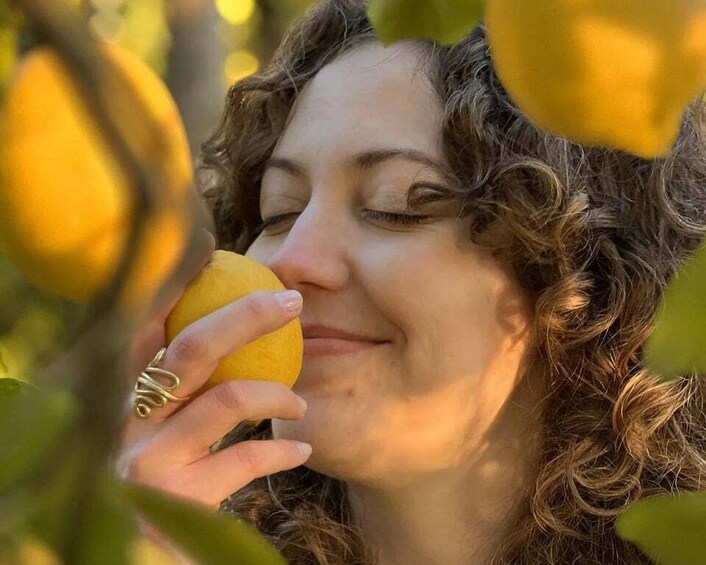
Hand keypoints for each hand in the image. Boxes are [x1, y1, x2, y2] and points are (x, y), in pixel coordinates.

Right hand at [115, 250, 309, 555]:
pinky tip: (298, 448)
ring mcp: (146, 460)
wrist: (134, 562)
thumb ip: (175, 396)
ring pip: (225, 398)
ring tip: (300, 401)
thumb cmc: (155, 490)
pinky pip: (245, 457)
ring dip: (277, 392)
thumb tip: (223, 336)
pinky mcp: (175, 499)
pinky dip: (281, 449)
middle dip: (249, 315)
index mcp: (121, 398)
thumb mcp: (155, 438)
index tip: (222, 259)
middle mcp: (124, 422)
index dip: (182, 286)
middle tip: (291, 301)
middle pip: (193, 347)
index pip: (148, 326)